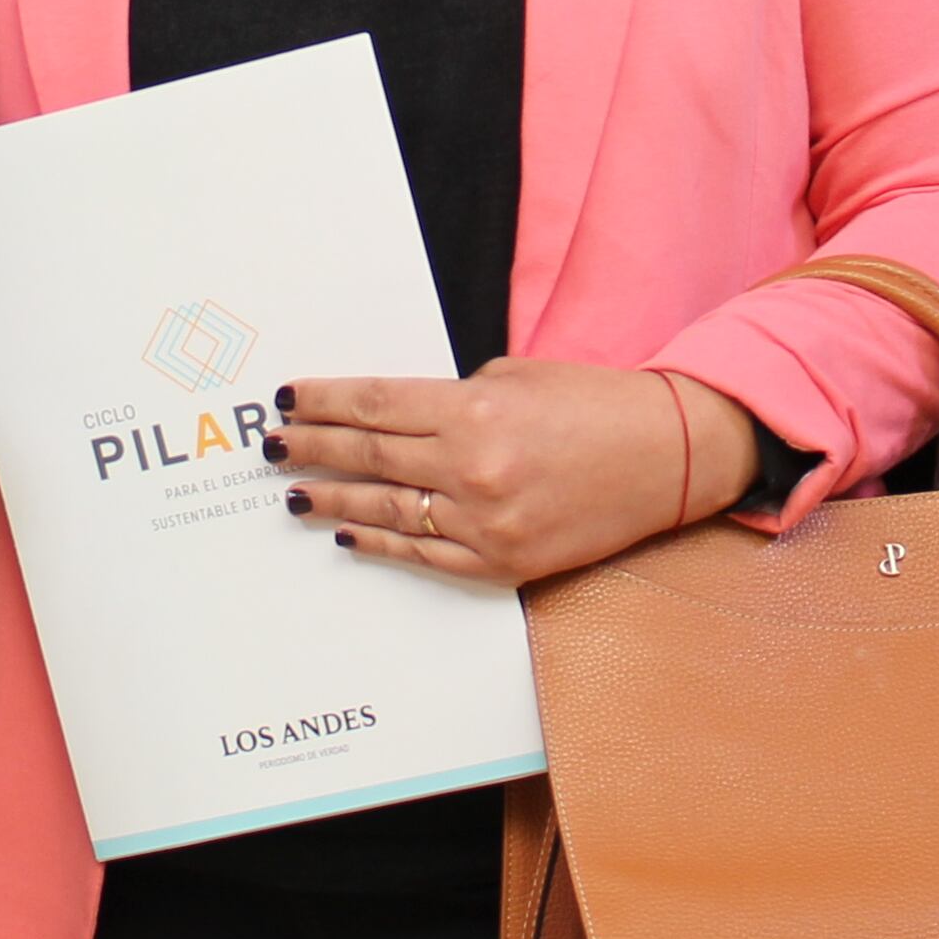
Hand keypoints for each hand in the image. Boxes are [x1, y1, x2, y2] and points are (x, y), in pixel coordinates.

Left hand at [269, 360, 762, 584]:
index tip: (287, 398)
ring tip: (291, 491)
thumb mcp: (517, 376)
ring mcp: (485, 523)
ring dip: (331, 497)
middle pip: (368, 457)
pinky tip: (348, 529)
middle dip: (312, 448)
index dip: (323, 402)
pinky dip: (380, 541)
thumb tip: (396, 418)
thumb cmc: (596, 404)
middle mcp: (471, 470)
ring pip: (385, 509)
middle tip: (270, 445)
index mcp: (474, 411)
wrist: (668, 458)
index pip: (374, 406)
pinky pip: (423, 554)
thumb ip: (454, 398)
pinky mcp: (502, 562)